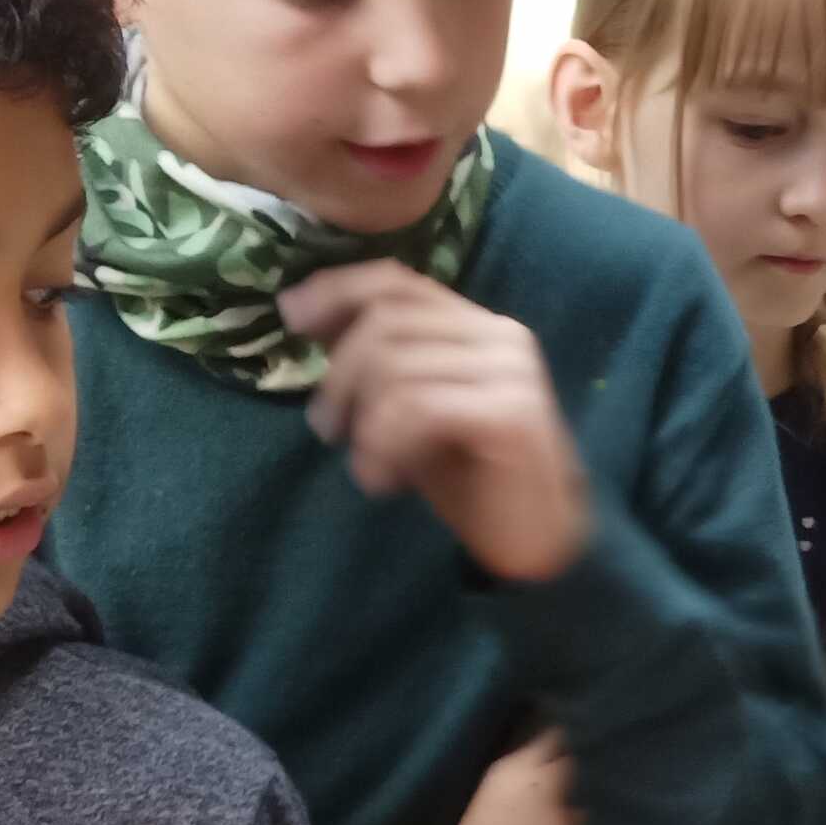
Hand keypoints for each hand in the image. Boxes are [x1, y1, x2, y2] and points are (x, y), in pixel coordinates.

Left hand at [284, 262, 591, 583]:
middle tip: (325, 427)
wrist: (535, 543)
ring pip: (396, 365)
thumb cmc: (471, 480)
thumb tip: (307, 310)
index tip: (290, 316)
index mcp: (478, 325)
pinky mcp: (510, 412)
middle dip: (339, 374)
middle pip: (387, 321)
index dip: (337, 289)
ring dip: (360, 420)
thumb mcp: (410, 408)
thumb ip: (376, 359)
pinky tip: (383, 480)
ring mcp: (510, 371)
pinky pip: (418, 407)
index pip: (398, 281)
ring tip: (365, 465)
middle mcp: (500, 335)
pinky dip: (384, 444)